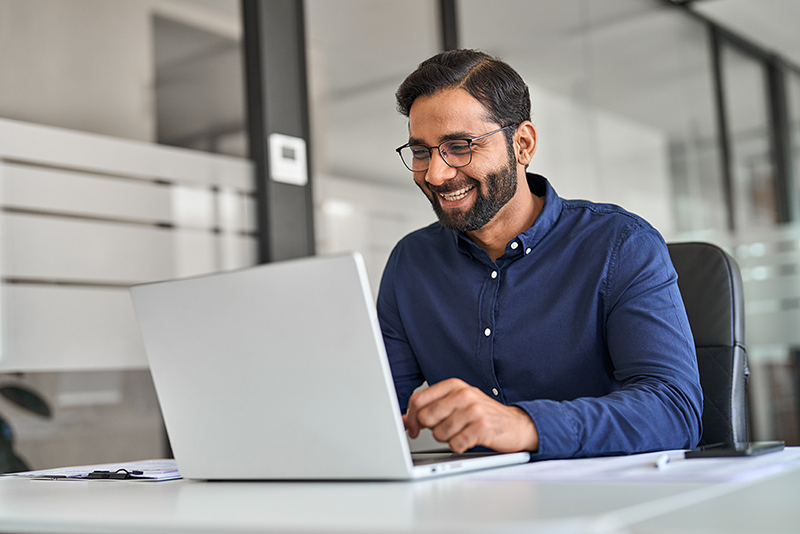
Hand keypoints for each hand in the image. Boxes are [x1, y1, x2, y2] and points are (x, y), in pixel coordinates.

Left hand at [403, 378, 538, 453]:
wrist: (517, 425)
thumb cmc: (483, 415)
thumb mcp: (457, 404)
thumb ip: (430, 408)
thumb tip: (403, 420)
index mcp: (454, 385)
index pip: (419, 399)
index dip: (410, 417)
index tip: (411, 428)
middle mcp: (463, 394)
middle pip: (426, 417)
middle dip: (431, 429)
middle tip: (445, 430)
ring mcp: (473, 410)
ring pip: (439, 433)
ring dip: (447, 439)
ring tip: (461, 432)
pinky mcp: (481, 427)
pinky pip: (455, 444)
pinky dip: (459, 446)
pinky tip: (469, 440)